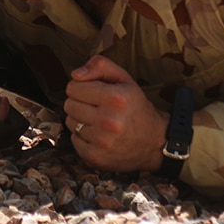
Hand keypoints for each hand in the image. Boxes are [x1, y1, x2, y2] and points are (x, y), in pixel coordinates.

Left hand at [64, 55, 169, 172]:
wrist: (155, 141)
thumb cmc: (136, 106)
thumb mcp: (124, 79)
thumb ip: (100, 66)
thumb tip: (75, 74)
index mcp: (115, 98)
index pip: (73, 87)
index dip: (82, 87)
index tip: (94, 92)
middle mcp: (108, 120)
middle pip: (69, 105)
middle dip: (80, 103)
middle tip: (97, 107)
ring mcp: (101, 141)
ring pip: (70, 123)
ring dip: (81, 120)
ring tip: (99, 121)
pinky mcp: (95, 157)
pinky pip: (73, 140)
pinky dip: (83, 137)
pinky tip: (99, 135)